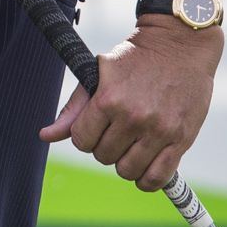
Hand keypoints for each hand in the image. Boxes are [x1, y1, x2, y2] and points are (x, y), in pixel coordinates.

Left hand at [39, 21, 221, 190]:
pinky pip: (158, 178)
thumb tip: (44, 136)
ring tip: (130, 146)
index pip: (81, 140)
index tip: (94, 127)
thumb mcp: (97, 75)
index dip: (84, 135)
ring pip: (128, 171)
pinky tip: (144, 166)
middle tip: (115, 131)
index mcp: (108, 100)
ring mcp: (159, 130)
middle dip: (104, 147)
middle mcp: (132, 118)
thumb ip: (73, 109)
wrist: (178, 46)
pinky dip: (146, 180)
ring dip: (124, 163)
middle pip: (103, 156)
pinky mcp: (181, 140)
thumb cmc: (133, 60)